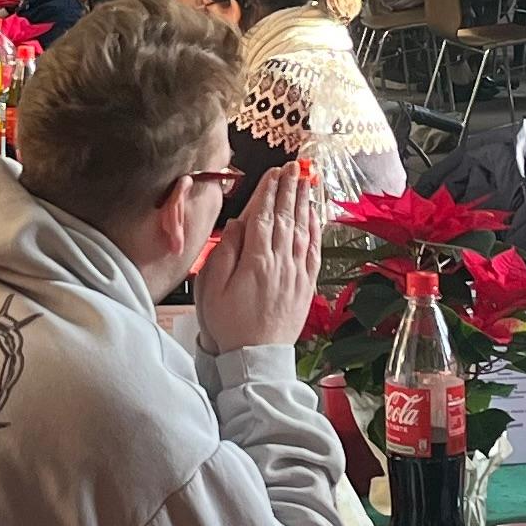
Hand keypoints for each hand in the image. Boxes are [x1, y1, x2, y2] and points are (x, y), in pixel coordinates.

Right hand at [194, 165, 326, 354]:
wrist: (255, 360)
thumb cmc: (228, 326)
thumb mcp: (211, 290)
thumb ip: (225, 253)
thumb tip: (238, 224)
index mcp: (256, 262)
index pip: (263, 216)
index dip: (269, 191)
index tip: (274, 171)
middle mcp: (280, 264)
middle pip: (285, 217)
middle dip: (289, 188)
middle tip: (295, 165)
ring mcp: (296, 275)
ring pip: (301, 230)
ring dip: (303, 203)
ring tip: (306, 181)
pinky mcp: (305, 286)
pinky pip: (313, 251)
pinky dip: (315, 230)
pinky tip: (314, 216)